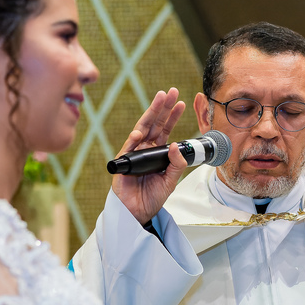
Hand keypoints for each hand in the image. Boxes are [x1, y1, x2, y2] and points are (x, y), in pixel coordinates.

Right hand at [112, 89, 187, 224]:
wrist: (138, 213)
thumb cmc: (152, 196)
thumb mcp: (171, 180)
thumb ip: (177, 164)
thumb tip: (178, 146)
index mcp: (156, 151)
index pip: (165, 129)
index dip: (172, 116)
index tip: (181, 103)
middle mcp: (144, 148)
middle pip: (154, 123)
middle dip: (162, 107)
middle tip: (170, 92)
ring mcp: (133, 154)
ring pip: (142, 129)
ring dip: (150, 114)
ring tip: (159, 99)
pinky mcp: (123, 164)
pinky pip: (127, 149)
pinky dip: (133, 141)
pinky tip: (139, 134)